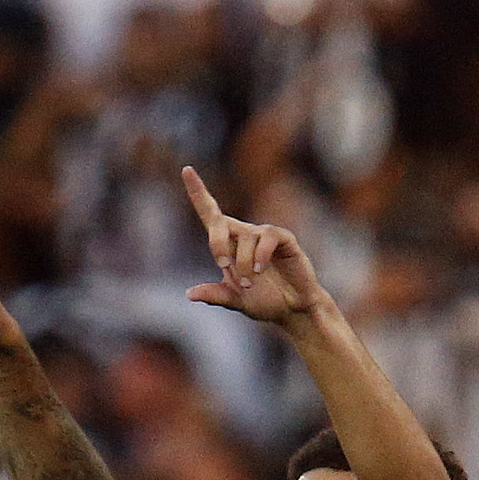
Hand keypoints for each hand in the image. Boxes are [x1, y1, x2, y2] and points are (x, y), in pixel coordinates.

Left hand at [181, 166, 330, 324]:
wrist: (292, 309)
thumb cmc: (264, 301)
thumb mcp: (235, 300)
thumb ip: (215, 295)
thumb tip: (190, 293)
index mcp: (229, 245)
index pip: (210, 214)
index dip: (198, 192)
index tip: (186, 170)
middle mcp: (244, 234)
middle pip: (220, 221)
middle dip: (217, 243)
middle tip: (223, 266)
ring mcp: (264, 235)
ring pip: (244, 237)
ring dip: (243, 262)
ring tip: (250, 282)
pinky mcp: (284, 239)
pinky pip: (267, 237)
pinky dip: (260, 254)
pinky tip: (261, 269)